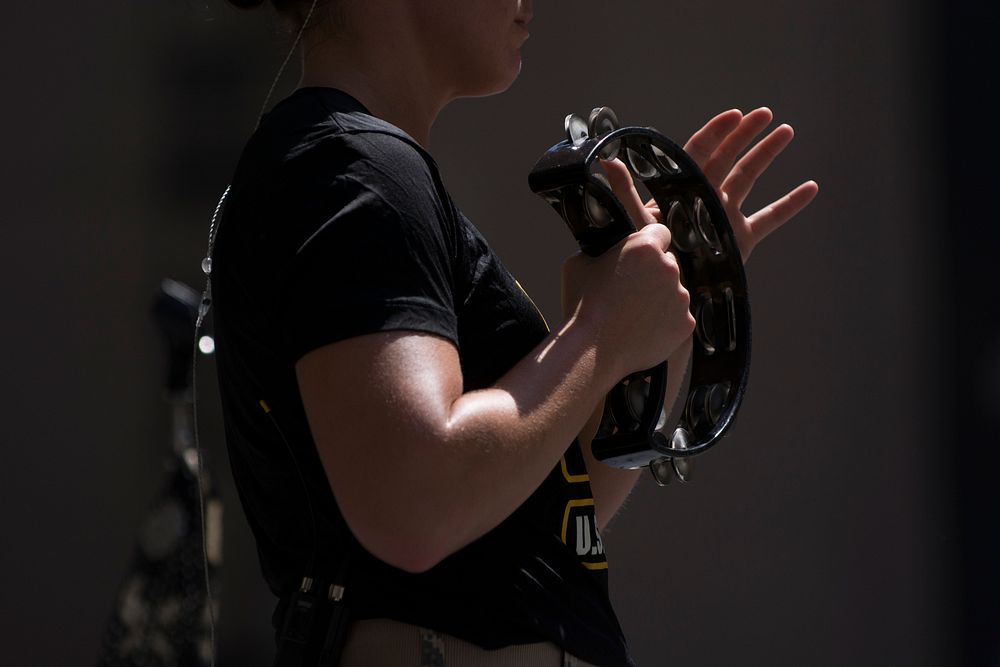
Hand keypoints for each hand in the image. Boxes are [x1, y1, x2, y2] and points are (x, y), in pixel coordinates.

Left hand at [601, 107, 818, 262]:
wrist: (665, 297)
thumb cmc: (646, 262)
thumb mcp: (634, 224)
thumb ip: (624, 193)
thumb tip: (605, 161)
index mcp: (680, 192)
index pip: (698, 154)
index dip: (715, 133)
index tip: (735, 115)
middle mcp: (704, 199)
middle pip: (727, 158)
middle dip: (745, 135)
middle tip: (765, 113)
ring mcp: (724, 218)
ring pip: (749, 178)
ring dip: (767, 154)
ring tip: (787, 132)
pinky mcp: (742, 240)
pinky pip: (770, 217)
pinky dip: (790, 204)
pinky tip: (811, 188)